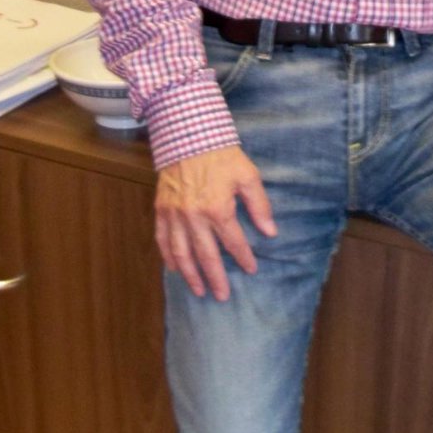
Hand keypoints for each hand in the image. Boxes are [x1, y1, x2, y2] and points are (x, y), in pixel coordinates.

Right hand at [155, 146, 276, 301]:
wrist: (189, 136)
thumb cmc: (222, 155)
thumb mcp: (248, 175)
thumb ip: (259, 205)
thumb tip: (270, 231)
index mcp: (218, 208)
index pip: (233, 242)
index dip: (243, 257)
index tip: (251, 269)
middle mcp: (194, 216)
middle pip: (206, 255)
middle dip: (216, 278)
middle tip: (222, 296)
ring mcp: (175, 214)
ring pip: (182, 253)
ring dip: (190, 274)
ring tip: (198, 290)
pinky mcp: (162, 209)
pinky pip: (163, 239)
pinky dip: (168, 257)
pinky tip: (175, 269)